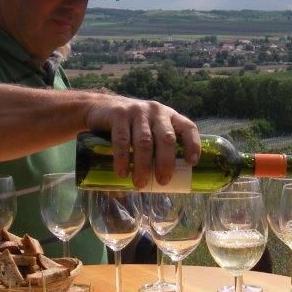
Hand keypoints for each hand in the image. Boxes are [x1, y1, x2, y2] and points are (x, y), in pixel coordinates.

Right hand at [85, 95, 199, 188]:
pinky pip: (122, 139)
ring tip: (140, 184)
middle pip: (166, 138)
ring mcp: (137, 111)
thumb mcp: (147, 130)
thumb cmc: (130, 126)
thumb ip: (156, 148)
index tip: (191, 163)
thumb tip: (161, 184)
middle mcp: (156, 111)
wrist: (98, 107)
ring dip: (143, 166)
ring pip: (144, 142)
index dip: (193, 144)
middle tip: (162, 182)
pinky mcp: (119, 114)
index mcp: (169, 116)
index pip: (187, 127)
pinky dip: (123, 158)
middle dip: (165, 162)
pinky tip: (122, 173)